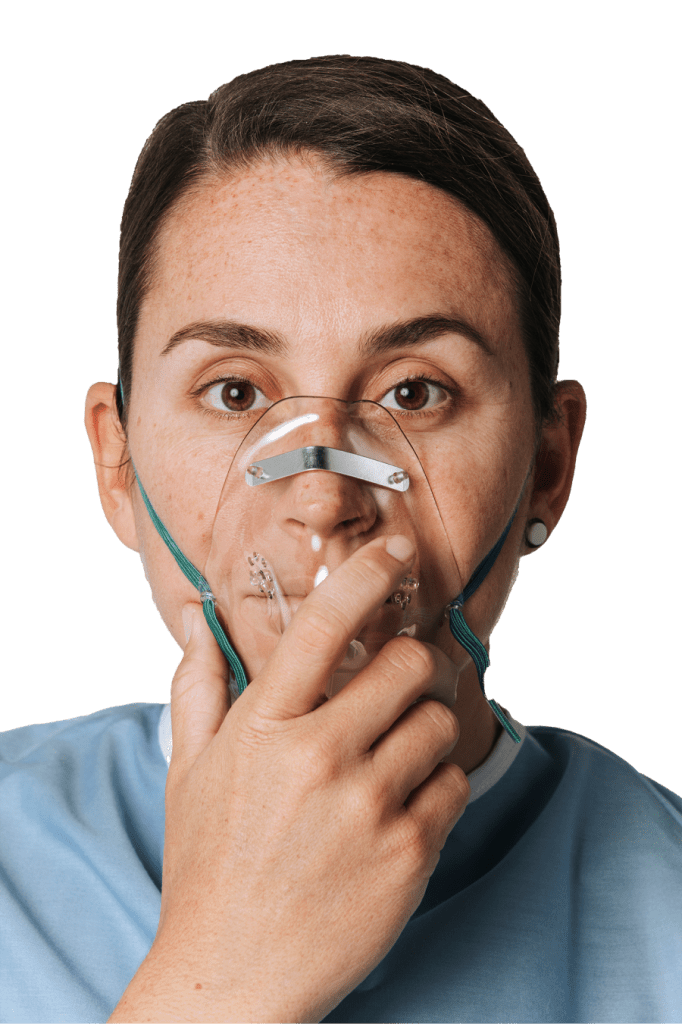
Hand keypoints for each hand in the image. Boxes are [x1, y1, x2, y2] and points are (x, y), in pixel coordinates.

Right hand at [109, 534, 469, 1023]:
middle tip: (408, 677)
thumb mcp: (188, 772)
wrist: (233, 976)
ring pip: (440, 722)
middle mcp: (319, 758)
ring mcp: (368, 808)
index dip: (366, 574)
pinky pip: (454, 785)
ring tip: (402, 749)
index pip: (322, 626)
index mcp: (264, 730)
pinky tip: (406, 803)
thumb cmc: (208, 866)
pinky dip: (440, 785)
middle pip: (408, 665)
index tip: (396, 550)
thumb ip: (197, 687)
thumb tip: (195, 620)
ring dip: (429, 726)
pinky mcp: (408, 855)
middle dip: (415, 662)